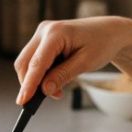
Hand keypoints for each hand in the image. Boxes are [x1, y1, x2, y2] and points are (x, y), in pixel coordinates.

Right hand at [14, 17, 131, 103]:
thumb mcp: (85, 63)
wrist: (109, 31)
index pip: (37, 63)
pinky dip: (40, 73)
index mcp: (56, 32)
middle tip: (46, 99)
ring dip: (36, 80)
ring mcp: (42, 33)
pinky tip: (54, 80)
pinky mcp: (43, 39)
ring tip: (57, 90)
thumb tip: (45, 90)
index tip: (23, 101)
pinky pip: (34, 59)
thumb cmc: (101, 43)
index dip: (28, 84)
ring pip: (27, 62)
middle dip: (30, 84)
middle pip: (25, 62)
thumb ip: (63, 76)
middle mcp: (45, 30)